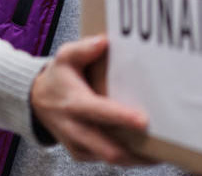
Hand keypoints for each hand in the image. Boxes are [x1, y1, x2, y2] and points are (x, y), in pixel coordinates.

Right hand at [30, 35, 150, 164]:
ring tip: (162, 153)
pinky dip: (128, 158)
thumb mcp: (65, 58)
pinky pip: (108, 159)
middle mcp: (75, 129)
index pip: (100, 112)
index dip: (122, 118)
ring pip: (111, 159)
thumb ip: (83, 49)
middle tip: (164, 148)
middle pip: (108, 149)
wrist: (36, 102)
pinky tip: (147, 153)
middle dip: (137, 152)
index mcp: (74, 104)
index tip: (144, 120)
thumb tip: (104, 41)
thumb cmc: (58, 78)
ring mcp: (78, 146)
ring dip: (137, 159)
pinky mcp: (82, 154)